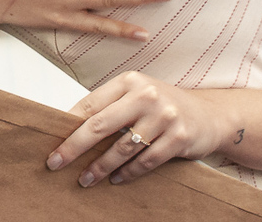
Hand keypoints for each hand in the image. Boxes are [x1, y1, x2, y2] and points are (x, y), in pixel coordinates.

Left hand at [47, 71, 230, 186]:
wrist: (210, 115)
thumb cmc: (162, 105)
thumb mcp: (136, 95)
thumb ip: (109, 106)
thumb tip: (69, 126)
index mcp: (129, 81)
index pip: (90, 104)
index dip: (68, 125)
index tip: (51, 141)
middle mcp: (146, 95)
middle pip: (100, 125)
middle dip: (74, 146)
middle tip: (55, 163)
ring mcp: (164, 116)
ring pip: (122, 147)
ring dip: (100, 166)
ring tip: (85, 178)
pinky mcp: (179, 138)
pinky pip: (146, 161)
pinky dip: (128, 173)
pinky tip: (116, 179)